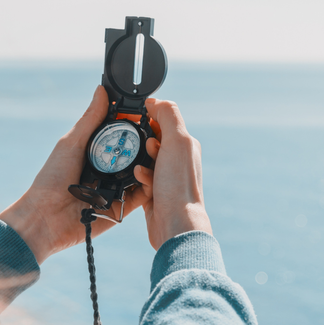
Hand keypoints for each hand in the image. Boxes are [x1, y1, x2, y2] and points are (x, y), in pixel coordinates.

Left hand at [0, 86, 149, 263]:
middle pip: (137, 153)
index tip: (149, 111)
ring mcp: (118, 189)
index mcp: (97, 152)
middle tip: (158, 133)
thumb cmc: (52, 179)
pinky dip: (148, 185)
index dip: (136, 124)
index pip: (123, 135)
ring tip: (156, 151)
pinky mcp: (123, 208)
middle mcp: (110, 170)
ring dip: (150, 163)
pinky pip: (142, 195)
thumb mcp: (72, 143)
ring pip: (143, 173)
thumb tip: (102, 90)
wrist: (45, 217)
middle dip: (149, 143)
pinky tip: (149, 175)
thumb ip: (90, 119)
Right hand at [132, 99, 211, 249]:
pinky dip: (138, 177)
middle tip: (145, 149)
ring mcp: (166, 176)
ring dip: (139, 160)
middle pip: (151, 138)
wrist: (174, 224)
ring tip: (143, 168)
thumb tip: (155, 100)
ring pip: (143, 158)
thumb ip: (168, 115)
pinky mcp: (154, 191)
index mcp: (186, 144)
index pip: (164, 119)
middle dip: (142, 141)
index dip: (150, 117)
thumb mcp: (177, 141)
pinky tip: (141, 181)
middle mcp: (178, 159)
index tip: (137, 120)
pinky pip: (139, 177)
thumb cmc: (178, 184)